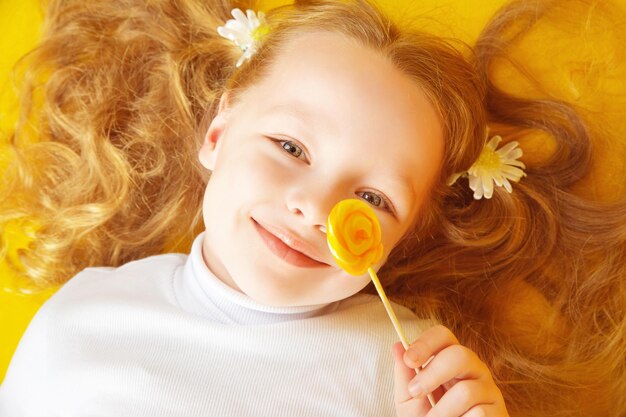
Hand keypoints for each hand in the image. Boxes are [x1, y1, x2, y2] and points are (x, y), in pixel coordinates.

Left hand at [392, 324, 509, 416]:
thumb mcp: (410, 399)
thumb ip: (405, 375)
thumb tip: (397, 346)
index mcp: (450, 359)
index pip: (443, 336)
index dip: (426, 343)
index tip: (409, 360)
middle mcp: (473, 368)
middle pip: (460, 355)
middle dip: (433, 373)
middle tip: (415, 392)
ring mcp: (489, 390)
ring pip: (466, 391)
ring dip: (442, 411)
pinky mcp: (498, 412)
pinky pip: (479, 414)